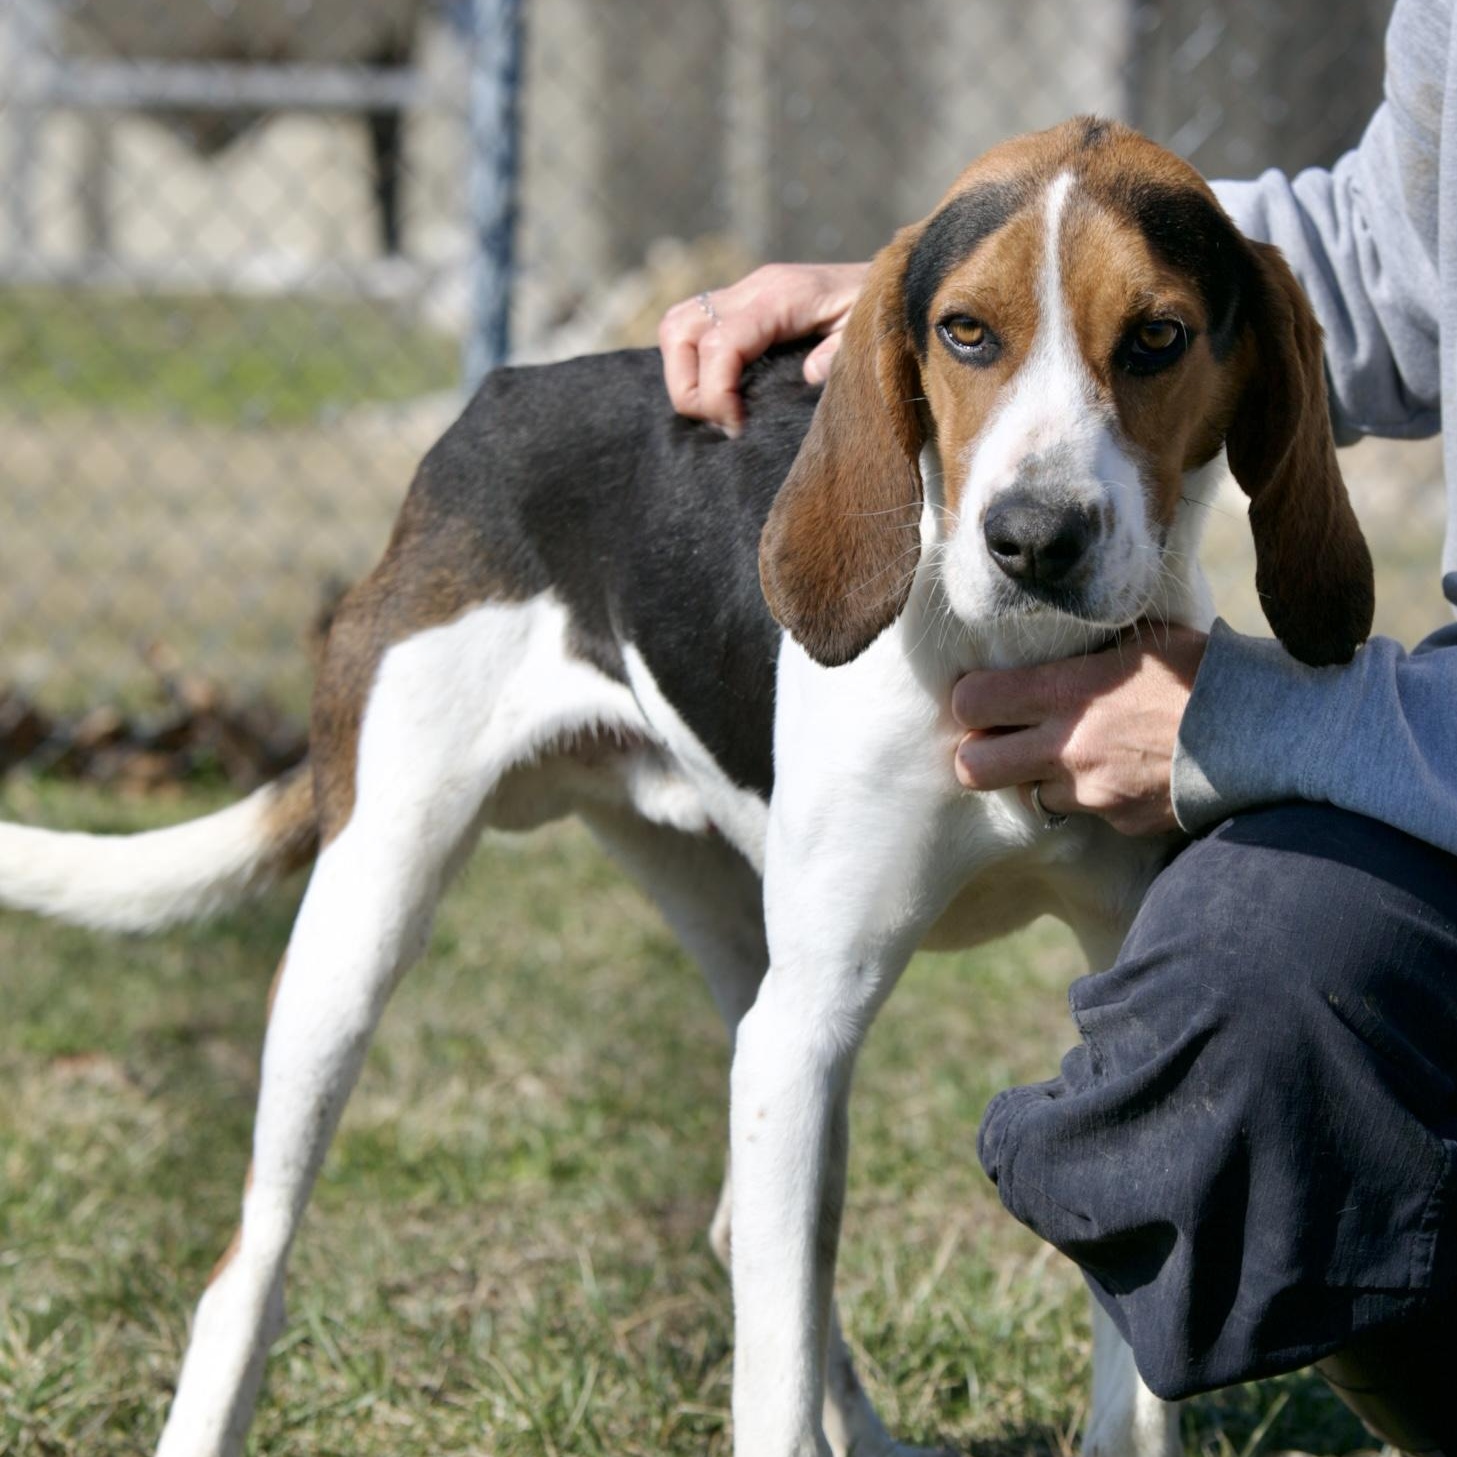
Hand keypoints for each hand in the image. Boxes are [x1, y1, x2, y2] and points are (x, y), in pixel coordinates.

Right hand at [658, 262, 867, 433]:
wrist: (897, 281)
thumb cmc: (885, 312)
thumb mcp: (870, 336)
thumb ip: (839, 354)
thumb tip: (807, 376)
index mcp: (781, 296)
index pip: (720, 344)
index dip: (717, 394)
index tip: (737, 428)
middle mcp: (753, 288)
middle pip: (680, 329)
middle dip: (688, 387)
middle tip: (723, 422)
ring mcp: (744, 293)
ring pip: (677, 326)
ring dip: (683, 375)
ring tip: (719, 410)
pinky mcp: (742, 305)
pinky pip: (693, 330)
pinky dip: (694, 366)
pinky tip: (724, 395)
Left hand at [952, 625, 1208, 836]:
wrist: (1270, 735)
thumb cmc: (1207, 672)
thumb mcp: (1143, 639)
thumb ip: (1086, 650)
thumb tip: (1054, 637)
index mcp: (1067, 692)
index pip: (971, 702)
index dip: (970, 700)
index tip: (987, 695)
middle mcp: (1068, 746)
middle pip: (972, 766)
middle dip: (979, 753)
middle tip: (1001, 738)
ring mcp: (1093, 791)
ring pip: (1030, 794)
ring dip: (1042, 777)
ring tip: (1079, 753)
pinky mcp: (1121, 822)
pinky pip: (1088, 814)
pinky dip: (1096, 798)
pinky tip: (1127, 773)